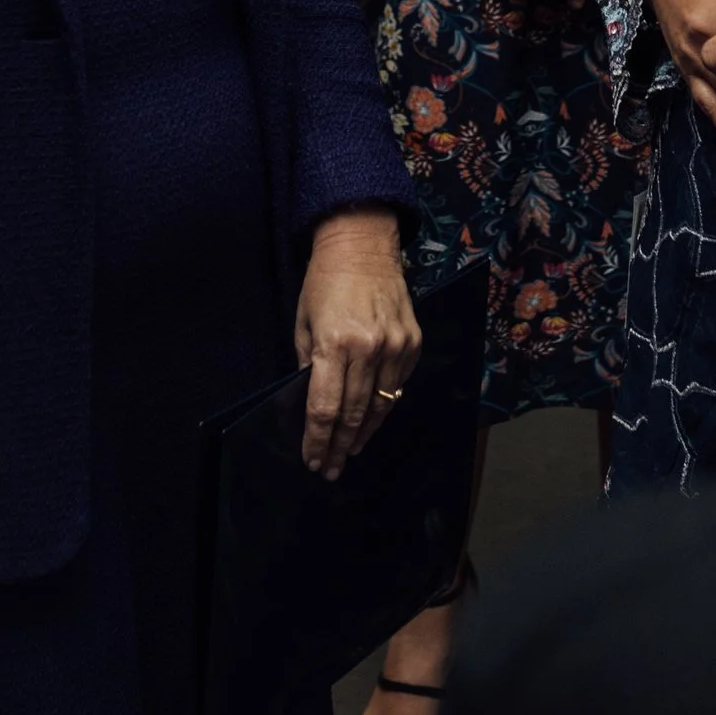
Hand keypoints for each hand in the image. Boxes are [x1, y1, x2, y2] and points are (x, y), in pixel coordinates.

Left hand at [295, 208, 420, 479]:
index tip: (313, 462)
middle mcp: (368, 350)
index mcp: (334, 345)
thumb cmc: (323, 282)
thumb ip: (308, 364)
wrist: (363, 245)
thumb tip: (313, 402)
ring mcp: (395, 346)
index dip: (318, 441)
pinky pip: (397, 385)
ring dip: (363, 433)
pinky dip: (383, 406)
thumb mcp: (303, 322)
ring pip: (380, 405)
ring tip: (351, 452)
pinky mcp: (412, 342)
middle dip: (340, 445)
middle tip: (331, 469)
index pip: (325, 408)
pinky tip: (371, 419)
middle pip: (353, 413)